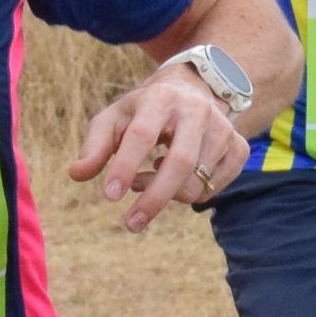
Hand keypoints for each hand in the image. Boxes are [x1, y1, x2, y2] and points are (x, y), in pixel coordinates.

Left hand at [67, 67, 244, 233]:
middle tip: (130, 224)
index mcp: (161, 98)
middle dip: (154, 198)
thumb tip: (76, 174)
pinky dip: (191, 193)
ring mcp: (223, 128)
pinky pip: (214, 187)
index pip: (143, 134)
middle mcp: (197, 110)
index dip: (125, 165)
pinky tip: (176, 176)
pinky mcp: (239, 147)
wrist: (191, 91)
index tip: (110, 196)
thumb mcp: (113, 120)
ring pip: (196, 181)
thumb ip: (94, 147)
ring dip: (166, 193)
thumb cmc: (143, 112)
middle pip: (180, 162)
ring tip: (147, 178)